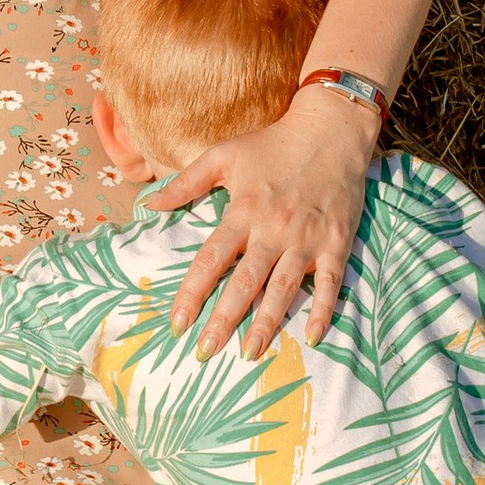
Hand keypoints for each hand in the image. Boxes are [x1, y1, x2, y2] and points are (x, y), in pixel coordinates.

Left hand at [145, 84, 377, 358]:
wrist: (331, 130)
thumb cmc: (273, 144)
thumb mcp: (224, 155)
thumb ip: (185, 183)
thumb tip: (148, 205)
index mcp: (244, 211)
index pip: (212, 259)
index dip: (192, 292)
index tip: (177, 323)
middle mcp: (274, 229)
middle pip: (245, 282)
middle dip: (223, 319)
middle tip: (205, 352)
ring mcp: (307, 239)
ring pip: (284, 288)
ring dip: (267, 323)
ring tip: (249, 354)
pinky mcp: (337, 243)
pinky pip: (331, 283)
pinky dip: (323, 310)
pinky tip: (313, 338)